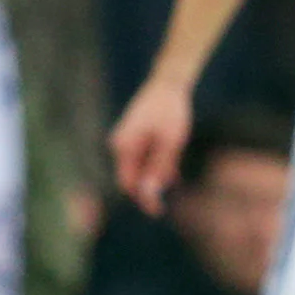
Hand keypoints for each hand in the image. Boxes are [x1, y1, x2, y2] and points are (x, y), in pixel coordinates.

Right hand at [109, 77, 194, 213]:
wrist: (168, 83)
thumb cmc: (171, 112)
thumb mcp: (171, 143)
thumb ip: (159, 168)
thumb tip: (150, 194)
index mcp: (124, 148)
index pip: (127, 183)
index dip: (142, 198)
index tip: (157, 211)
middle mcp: (120, 145)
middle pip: (133, 176)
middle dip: (151, 185)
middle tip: (173, 184)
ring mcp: (126, 140)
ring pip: (140, 167)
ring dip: (156, 174)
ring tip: (174, 169)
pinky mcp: (134, 136)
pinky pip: (143, 157)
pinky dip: (157, 164)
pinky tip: (171, 167)